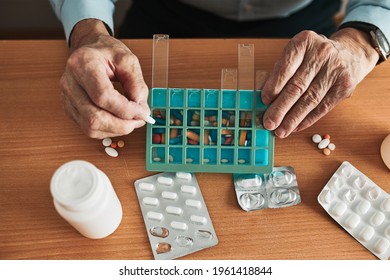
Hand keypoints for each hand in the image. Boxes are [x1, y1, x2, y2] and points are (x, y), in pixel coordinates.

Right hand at [60, 19, 149, 138]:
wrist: (89, 49)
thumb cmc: (107, 52)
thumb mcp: (128, 60)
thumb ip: (137, 84)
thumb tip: (140, 109)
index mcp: (83, 64)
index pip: (103, 96)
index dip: (125, 109)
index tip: (142, 112)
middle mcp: (70, 82)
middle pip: (94, 117)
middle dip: (122, 124)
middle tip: (140, 120)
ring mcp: (67, 97)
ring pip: (90, 127)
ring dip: (116, 130)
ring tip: (131, 121)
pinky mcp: (69, 109)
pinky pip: (88, 129)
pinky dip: (108, 130)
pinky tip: (119, 121)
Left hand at [261, 28, 378, 137]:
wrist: (350, 53)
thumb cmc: (313, 56)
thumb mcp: (296, 55)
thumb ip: (279, 73)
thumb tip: (263, 97)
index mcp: (304, 42)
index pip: (286, 67)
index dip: (273, 86)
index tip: (264, 101)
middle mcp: (322, 53)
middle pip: (297, 86)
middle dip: (280, 108)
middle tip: (269, 123)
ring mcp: (336, 70)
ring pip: (310, 100)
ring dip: (293, 119)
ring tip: (280, 131)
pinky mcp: (345, 86)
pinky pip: (323, 107)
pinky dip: (307, 119)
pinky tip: (295, 127)